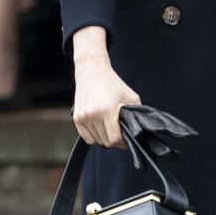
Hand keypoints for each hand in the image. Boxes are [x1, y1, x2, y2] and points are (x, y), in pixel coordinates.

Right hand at [72, 26, 140, 147]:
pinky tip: (100, 128)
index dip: (122, 143)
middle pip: (105, 142)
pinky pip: (87, 137)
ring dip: (105, 138)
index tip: (126, 140)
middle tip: (119, 133)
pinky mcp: (77, 118)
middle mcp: (93, 115)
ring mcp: (84, 117)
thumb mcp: (131, 96)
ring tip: (110, 127)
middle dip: (115, 140)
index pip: (114, 139)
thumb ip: (135, 114)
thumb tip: (138, 131)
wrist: (92, 72)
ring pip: (96, 141)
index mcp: (108, 110)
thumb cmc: (113, 84)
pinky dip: (94, 137)